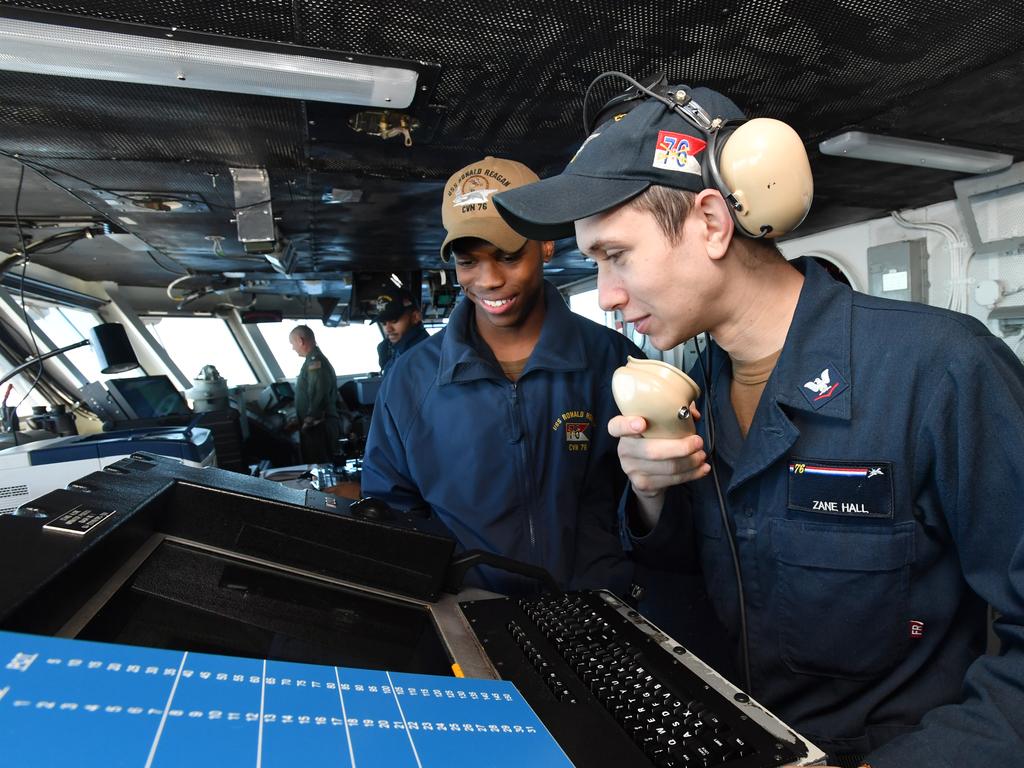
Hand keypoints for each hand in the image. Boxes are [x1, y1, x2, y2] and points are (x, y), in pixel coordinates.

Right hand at [608, 403, 710, 529]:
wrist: (646, 475)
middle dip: (681, 448)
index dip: (627, 425)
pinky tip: (703, 469)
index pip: (616, 426)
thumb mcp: (659, 426)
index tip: (642, 423)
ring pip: (667, 467)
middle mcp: (624, 450)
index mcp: (624, 431)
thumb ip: (672, 414)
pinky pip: (672, 480)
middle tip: (698, 442)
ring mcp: (632, 469)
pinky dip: (692, 474)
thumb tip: (692, 413)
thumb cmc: (655, 441)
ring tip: (702, 455)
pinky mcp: (643, 484)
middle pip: (652, 451)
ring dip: (691, 462)